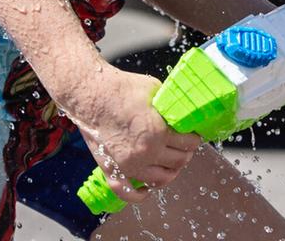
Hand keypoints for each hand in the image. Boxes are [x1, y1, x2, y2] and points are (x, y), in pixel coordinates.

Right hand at [68, 68, 202, 204]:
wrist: (90, 94)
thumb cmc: (120, 88)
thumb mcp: (154, 90)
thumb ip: (169, 107)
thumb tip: (181, 111)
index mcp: (159, 133)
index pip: (189, 143)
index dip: (194, 139)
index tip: (193, 135)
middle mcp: (146, 153)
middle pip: (178, 162)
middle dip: (185, 154)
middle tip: (185, 147)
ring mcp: (128, 164)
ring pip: (160, 179)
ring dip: (170, 172)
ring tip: (171, 163)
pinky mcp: (112, 169)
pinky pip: (127, 193)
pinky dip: (139, 195)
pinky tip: (147, 190)